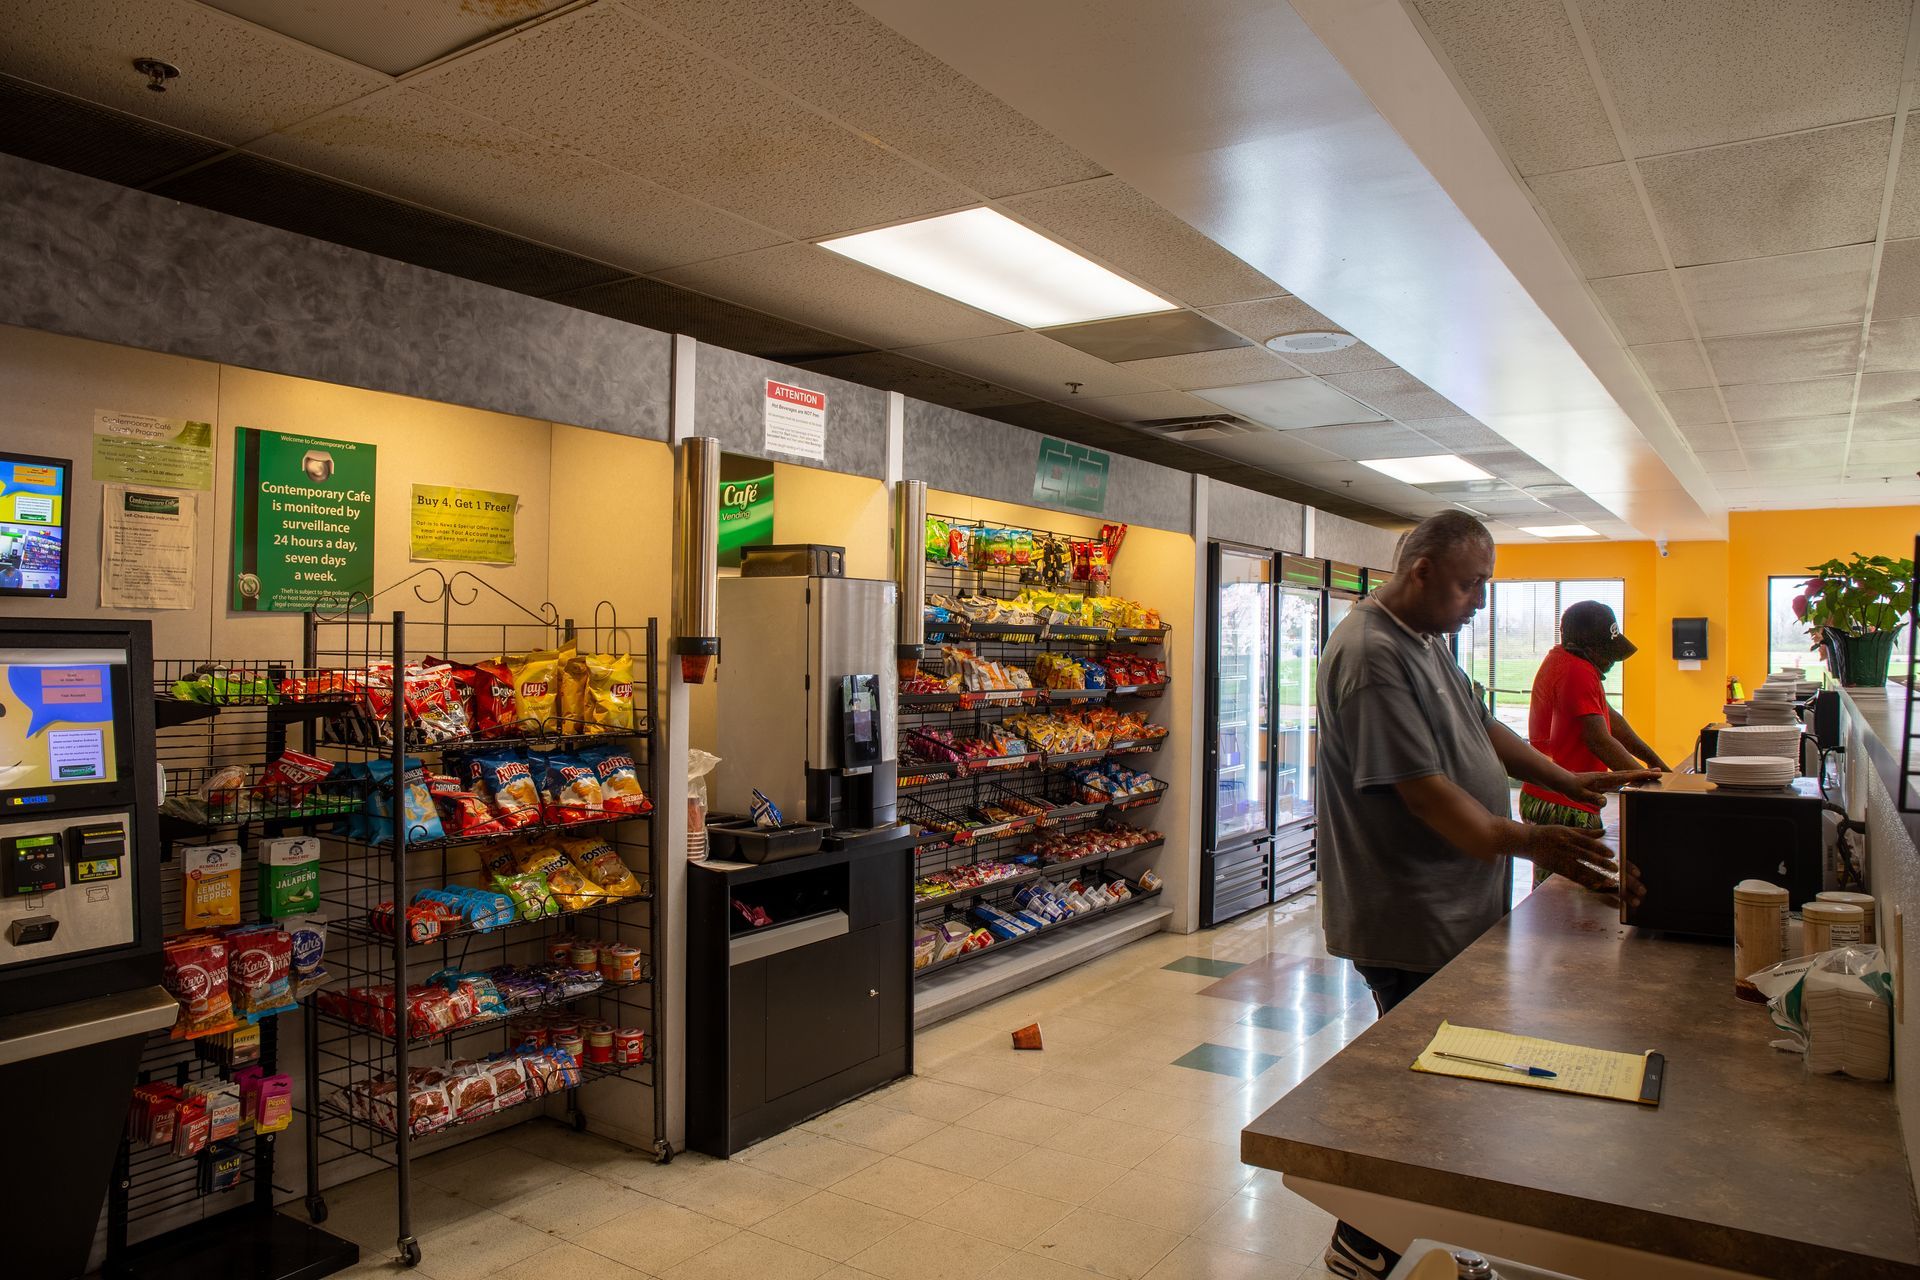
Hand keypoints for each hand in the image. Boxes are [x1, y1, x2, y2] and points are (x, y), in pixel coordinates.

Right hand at [1521, 824, 1642, 908]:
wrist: (1527, 841)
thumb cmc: (1548, 833)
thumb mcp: (1565, 829)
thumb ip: (1585, 832)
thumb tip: (1603, 832)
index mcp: (1569, 836)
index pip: (1587, 843)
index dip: (1600, 849)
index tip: (1612, 854)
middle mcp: (1566, 847)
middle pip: (1586, 856)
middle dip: (1602, 863)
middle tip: (1615, 869)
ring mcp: (1561, 858)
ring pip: (1581, 868)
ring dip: (1596, 875)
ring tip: (1609, 881)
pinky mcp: (1557, 868)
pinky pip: (1572, 876)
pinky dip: (1584, 881)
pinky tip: (1595, 885)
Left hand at [1565, 769, 1658, 807]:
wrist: (1562, 781)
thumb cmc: (1571, 788)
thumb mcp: (1580, 795)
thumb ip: (1591, 798)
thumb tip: (1604, 802)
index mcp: (1603, 779)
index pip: (1624, 777)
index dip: (1638, 776)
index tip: (1651, 774)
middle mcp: (1607, 776)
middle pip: (1629, 773)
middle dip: (1644, 773)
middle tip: (1660, 772)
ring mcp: (1606, 778)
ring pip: (1626, 775)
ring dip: (1639, 774)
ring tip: (1653, 773)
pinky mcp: (1604, 781)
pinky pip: (1620, 779)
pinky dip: (1630, 778)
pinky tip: (1635, 781)